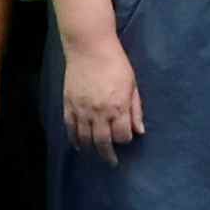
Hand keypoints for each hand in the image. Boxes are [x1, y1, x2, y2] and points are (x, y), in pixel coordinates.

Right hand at [64, 31, 146, 159]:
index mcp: (118, 107)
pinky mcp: (69, 104)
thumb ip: (135, 109)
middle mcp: (100, 112)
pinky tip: (78, 145)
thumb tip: (139, 130)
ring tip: (94, 154)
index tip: (125, 137)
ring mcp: (82, 109)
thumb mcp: (132, 85)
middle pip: (103, 142)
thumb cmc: (115, 63)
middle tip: (111, 162)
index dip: (125, 139)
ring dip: (90, 149)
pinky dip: (74, 139)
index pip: (123, 136)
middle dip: (108, 155)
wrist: (89, 47)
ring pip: (85, 138)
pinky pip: (70, 128)